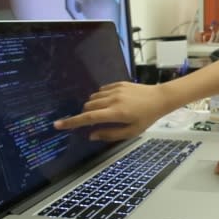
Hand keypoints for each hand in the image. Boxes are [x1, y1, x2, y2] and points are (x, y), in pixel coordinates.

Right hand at [53, 82, 169, 140]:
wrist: (160, 98)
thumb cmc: (147, 117)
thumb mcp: (131, 131)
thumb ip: (110, 134)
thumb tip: (91, 135)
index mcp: (116, 113)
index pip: (88, 118)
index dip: (72, 122)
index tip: (58, 125)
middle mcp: (113, 100)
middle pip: (88, 107)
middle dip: (85, 115)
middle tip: (95, 122)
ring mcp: (115, 90)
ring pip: (93, 98)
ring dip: (93, 107)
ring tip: (105, 113)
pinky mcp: (118, 83)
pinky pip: (101, 91)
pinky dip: (100, 98)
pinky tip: (110, 103)